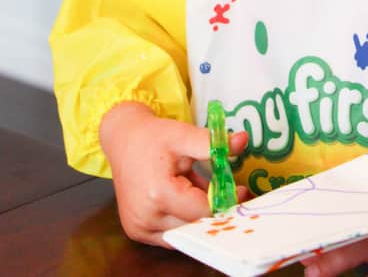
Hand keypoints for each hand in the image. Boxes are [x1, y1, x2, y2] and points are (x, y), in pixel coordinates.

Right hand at [99, 101, 248, 245]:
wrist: (122, 140)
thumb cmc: (153, 137)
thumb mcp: (184, 135)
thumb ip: (214, 143)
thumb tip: (243, 140)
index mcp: (158, 193)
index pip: (203, 210)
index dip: (225, 200)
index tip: (242, 190)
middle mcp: (146, 217)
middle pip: (195, 225)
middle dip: (216, 210)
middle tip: (233, 191)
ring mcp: (139, 228)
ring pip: (185, 231)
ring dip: (199, 215)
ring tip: (203, 188)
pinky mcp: (138, 231)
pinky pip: (171, 233)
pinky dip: (184, 219)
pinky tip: (188, 197)